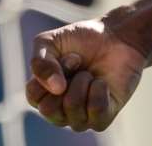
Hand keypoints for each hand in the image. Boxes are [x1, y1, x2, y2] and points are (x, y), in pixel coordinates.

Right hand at [26, 18, 146, 132]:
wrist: (117, 35)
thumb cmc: (83, 39)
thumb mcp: (50, 42)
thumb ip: (39, 63)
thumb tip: (56, 89)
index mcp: (44, 95)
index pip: (34, 97)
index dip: (49, 72)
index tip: (66, 55)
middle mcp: (60, 111)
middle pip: (49, 109)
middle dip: (66, 78)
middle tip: (79, 63)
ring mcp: (81, 116)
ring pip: (73, 109)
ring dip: (83, 82)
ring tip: (91, 73)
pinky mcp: (104, 116)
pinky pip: (97, 112)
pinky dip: (99, 90)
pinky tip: (102, 82)